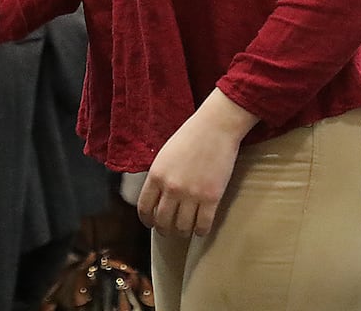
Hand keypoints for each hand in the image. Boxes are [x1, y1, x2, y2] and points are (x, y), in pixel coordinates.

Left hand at [137, 91, 256, 237]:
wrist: (216, 127)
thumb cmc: (190, 137)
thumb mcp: (165, 155)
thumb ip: (159, 177)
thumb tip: (156, 198)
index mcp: (156, 175)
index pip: (144, 208)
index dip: (147, 220)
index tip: (151, 223)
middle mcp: (171, 188)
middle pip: (163, 221)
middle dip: (164, 230)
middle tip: (169, 231)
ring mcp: (192, 194)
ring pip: (182, 227)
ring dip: (183, 233)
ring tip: (185, 230)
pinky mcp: (212, 198)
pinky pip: (203, 225)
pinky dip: (201, 231)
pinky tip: (200, 229)